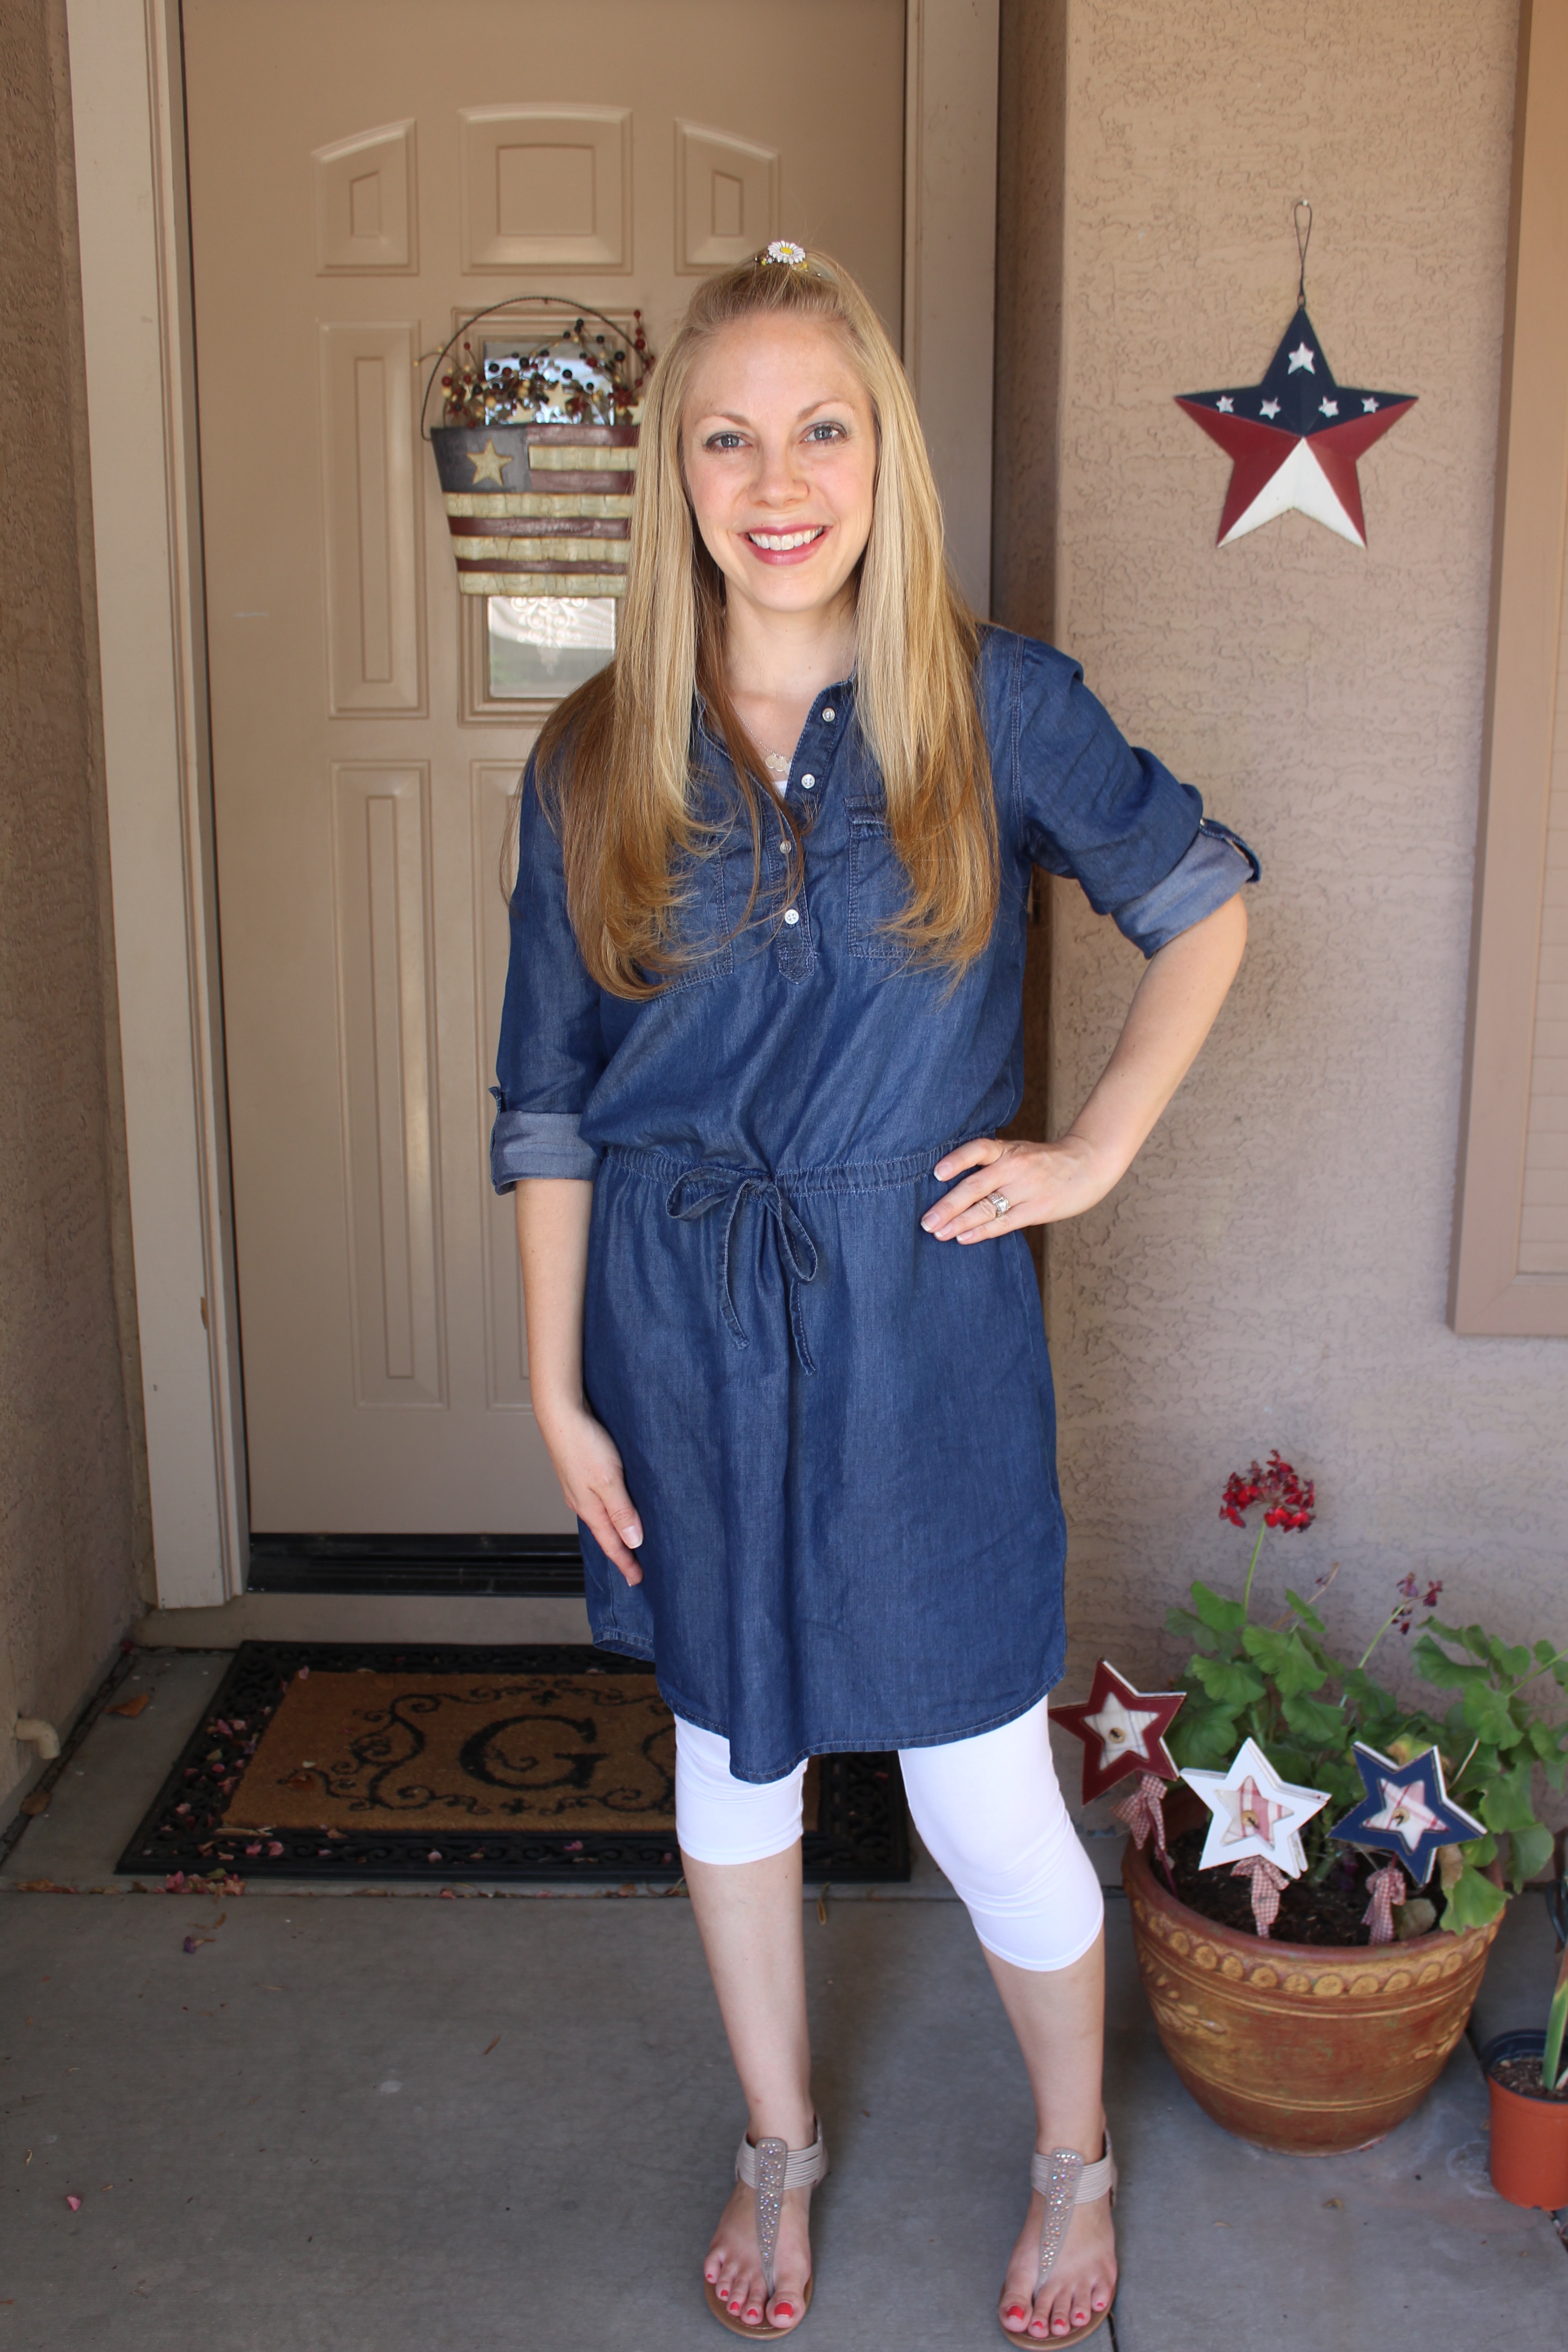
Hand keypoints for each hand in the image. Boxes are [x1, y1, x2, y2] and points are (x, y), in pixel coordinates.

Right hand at [535, 1400, 644, 1583]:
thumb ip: (621, 1511)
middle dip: (620, 1552)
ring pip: (599, 1518)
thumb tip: (633, 1541)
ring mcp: (578, 1488)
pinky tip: (614, 1507)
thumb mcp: (609, 1480)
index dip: (625, 1563)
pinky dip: (608, 1512)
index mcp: (589, 1508)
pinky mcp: (579, 1473)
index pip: (611, 1545)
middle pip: (604, 1535)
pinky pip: (596, 1502)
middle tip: (634, 1568)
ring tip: (628, 1542)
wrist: (560, 1413)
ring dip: (614, 1532)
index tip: (638, 1580)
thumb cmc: (583, 1443)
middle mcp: (581, 1502)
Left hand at [920, 1133, 1122, 1243]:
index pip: (978, 1150)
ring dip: (959, 1222)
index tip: (937, 1174)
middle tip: (926, 1221)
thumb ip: (993, 1163)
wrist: (1089, 1163)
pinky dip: (982, 1231)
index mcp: (1008, 1150)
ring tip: (938, 1233)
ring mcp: (1027, 1189)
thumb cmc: (1048, 1161)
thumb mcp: (1020, 1152)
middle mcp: (1015, 1167)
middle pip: (975, 1187)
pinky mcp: (1037, 1209)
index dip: (956, 1161)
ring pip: (986, 1208)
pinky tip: (964, 1237)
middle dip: (947, 1206)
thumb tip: (955, 1183)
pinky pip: (1004, 1222)